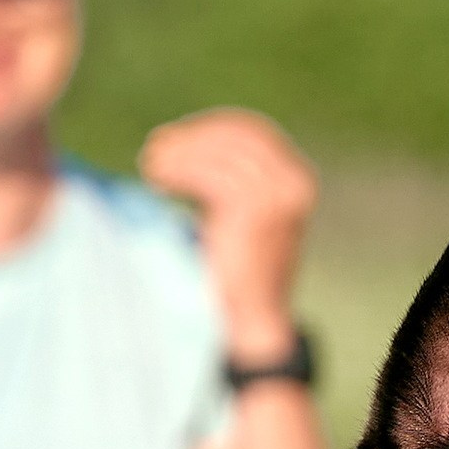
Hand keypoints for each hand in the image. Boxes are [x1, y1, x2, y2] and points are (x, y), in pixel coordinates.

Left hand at [138, 109, 317, 362]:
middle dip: (191, 138)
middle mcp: (295, 183)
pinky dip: (180, 172)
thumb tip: (186, 139)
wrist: (253, 319)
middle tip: (155, 151)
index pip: (252, 131)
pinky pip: (210, 176)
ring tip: (150, 168)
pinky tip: (156, 181)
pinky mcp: (255, 212)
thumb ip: (229, 176)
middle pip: (236, 137)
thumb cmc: (239, 271)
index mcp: (297, 178)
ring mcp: (279, 197)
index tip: (173, 139)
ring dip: (180, 155)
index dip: (209, 128)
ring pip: (220, 154)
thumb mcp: (241, 214)